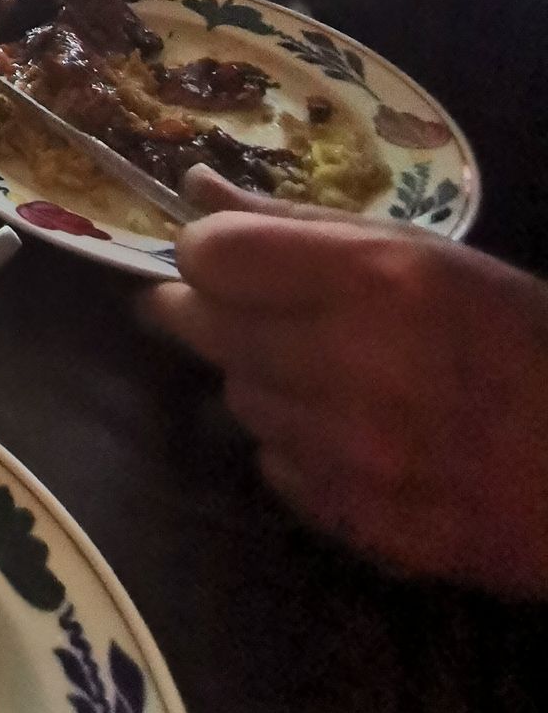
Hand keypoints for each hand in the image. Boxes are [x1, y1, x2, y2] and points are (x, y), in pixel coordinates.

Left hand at [149, 170, 547, 594]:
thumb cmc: (530, 341)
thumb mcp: (432, 257)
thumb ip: (305, 223)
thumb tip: (198, 186)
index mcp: (378, 284)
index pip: (216, 254)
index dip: (208, 247)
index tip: (226, 250)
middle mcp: (351, 368)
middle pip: (204, 326)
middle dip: (210, 306)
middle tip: (250, 302)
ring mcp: (352, 457)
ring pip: (238, 398)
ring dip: (259, 375)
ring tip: (327, 366)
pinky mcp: (360, 525)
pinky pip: (278, 467)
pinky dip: (294, 443)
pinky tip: (350, 430)